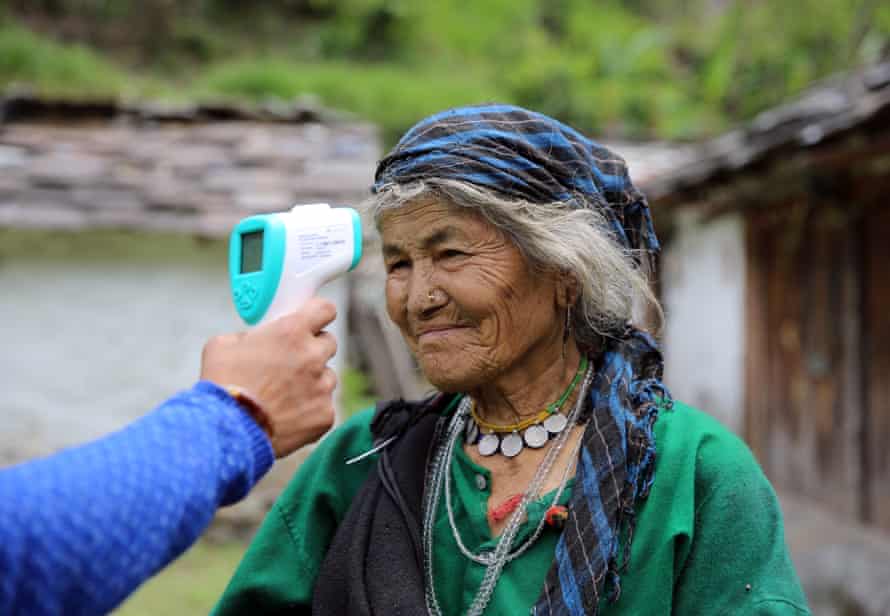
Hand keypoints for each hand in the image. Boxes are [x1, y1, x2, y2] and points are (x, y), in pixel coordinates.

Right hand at [200, 297, 338, 457]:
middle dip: (312, 350)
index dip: (318, 315)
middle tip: (291, 363)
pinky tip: (287, 416)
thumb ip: (249, 335)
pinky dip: (310, 410)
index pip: (325, 309)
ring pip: (327, 377)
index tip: (313, 321)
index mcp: (291, 331)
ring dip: (312, 381)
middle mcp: (312, 356)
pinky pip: (324, 406)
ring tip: (284, 396)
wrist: (226, 431)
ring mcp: (322, 387)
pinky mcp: (325, 415)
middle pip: (328, 343)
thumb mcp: (223, 345)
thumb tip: (258, 339)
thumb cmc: (221, 385)